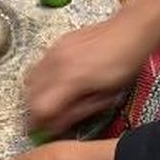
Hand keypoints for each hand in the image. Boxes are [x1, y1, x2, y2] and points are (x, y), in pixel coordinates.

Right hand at [26, 0, 159, 134]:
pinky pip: (38, 66)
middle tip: (50, 118)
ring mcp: (54, 51)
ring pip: (30, 80)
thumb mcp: (107, 95)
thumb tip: (59, 125)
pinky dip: (41, 80)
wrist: (130, 29)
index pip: (39, 108)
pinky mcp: (56, 44)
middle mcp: (56, 63)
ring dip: (36, 95)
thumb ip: (79, 111)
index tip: (47, 129)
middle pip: (29, 95)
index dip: (40, 123)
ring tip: (52, 102)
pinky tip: (57, 84)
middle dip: (36, 110)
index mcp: (71, 78)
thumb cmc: (126, 62)